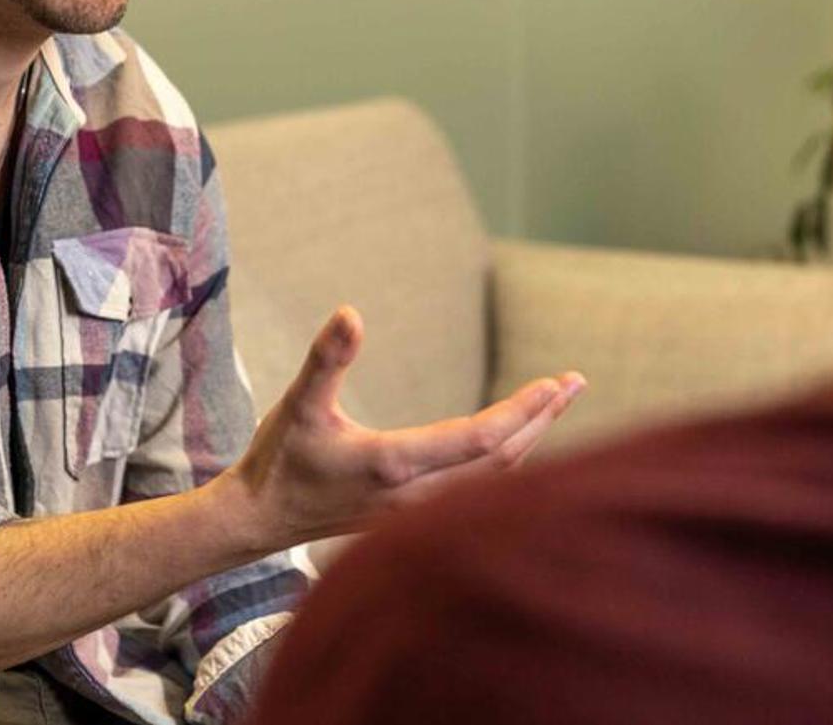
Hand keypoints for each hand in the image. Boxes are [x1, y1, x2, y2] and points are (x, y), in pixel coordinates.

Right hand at [219, 305, 585, 550]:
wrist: (258, 522)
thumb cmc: (278, 459)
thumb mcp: (299, 403)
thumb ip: (327, 358)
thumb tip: (350, 311)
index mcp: (394, 463)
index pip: (481, 438)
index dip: (523, 410)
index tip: (555, 382)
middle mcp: (416, 495)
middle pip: (503, 462)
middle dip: (542, 420)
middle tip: (574, 382)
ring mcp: (418, 513)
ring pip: (495, 481)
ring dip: (531, 441)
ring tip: (556, 403)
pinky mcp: (414, 519)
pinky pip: (480, 493)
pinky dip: (510, 463)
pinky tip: (518, 440)